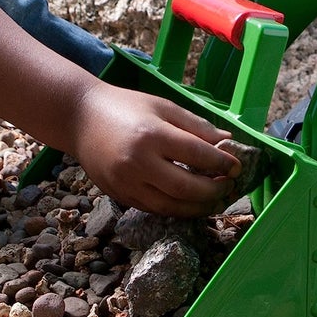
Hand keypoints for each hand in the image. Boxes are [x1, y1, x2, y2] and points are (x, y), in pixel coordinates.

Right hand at [72, 84, 240, 215]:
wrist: (80, 118)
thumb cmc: (125, 106)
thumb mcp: (163, 106)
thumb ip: (196, 126)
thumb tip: (226, 143)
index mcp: (152, 134)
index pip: (197, 154)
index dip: (221, 163)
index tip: (236, 166)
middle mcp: (138, 162)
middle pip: (186, 187)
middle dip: (213, 190)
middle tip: (228, 186)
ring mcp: (126, 183)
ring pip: (171, 207)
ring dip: (198, 207)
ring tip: (214, 200)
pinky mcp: (118, 195)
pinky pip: (154, 209)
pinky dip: (176, 209)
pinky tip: (190, 203)